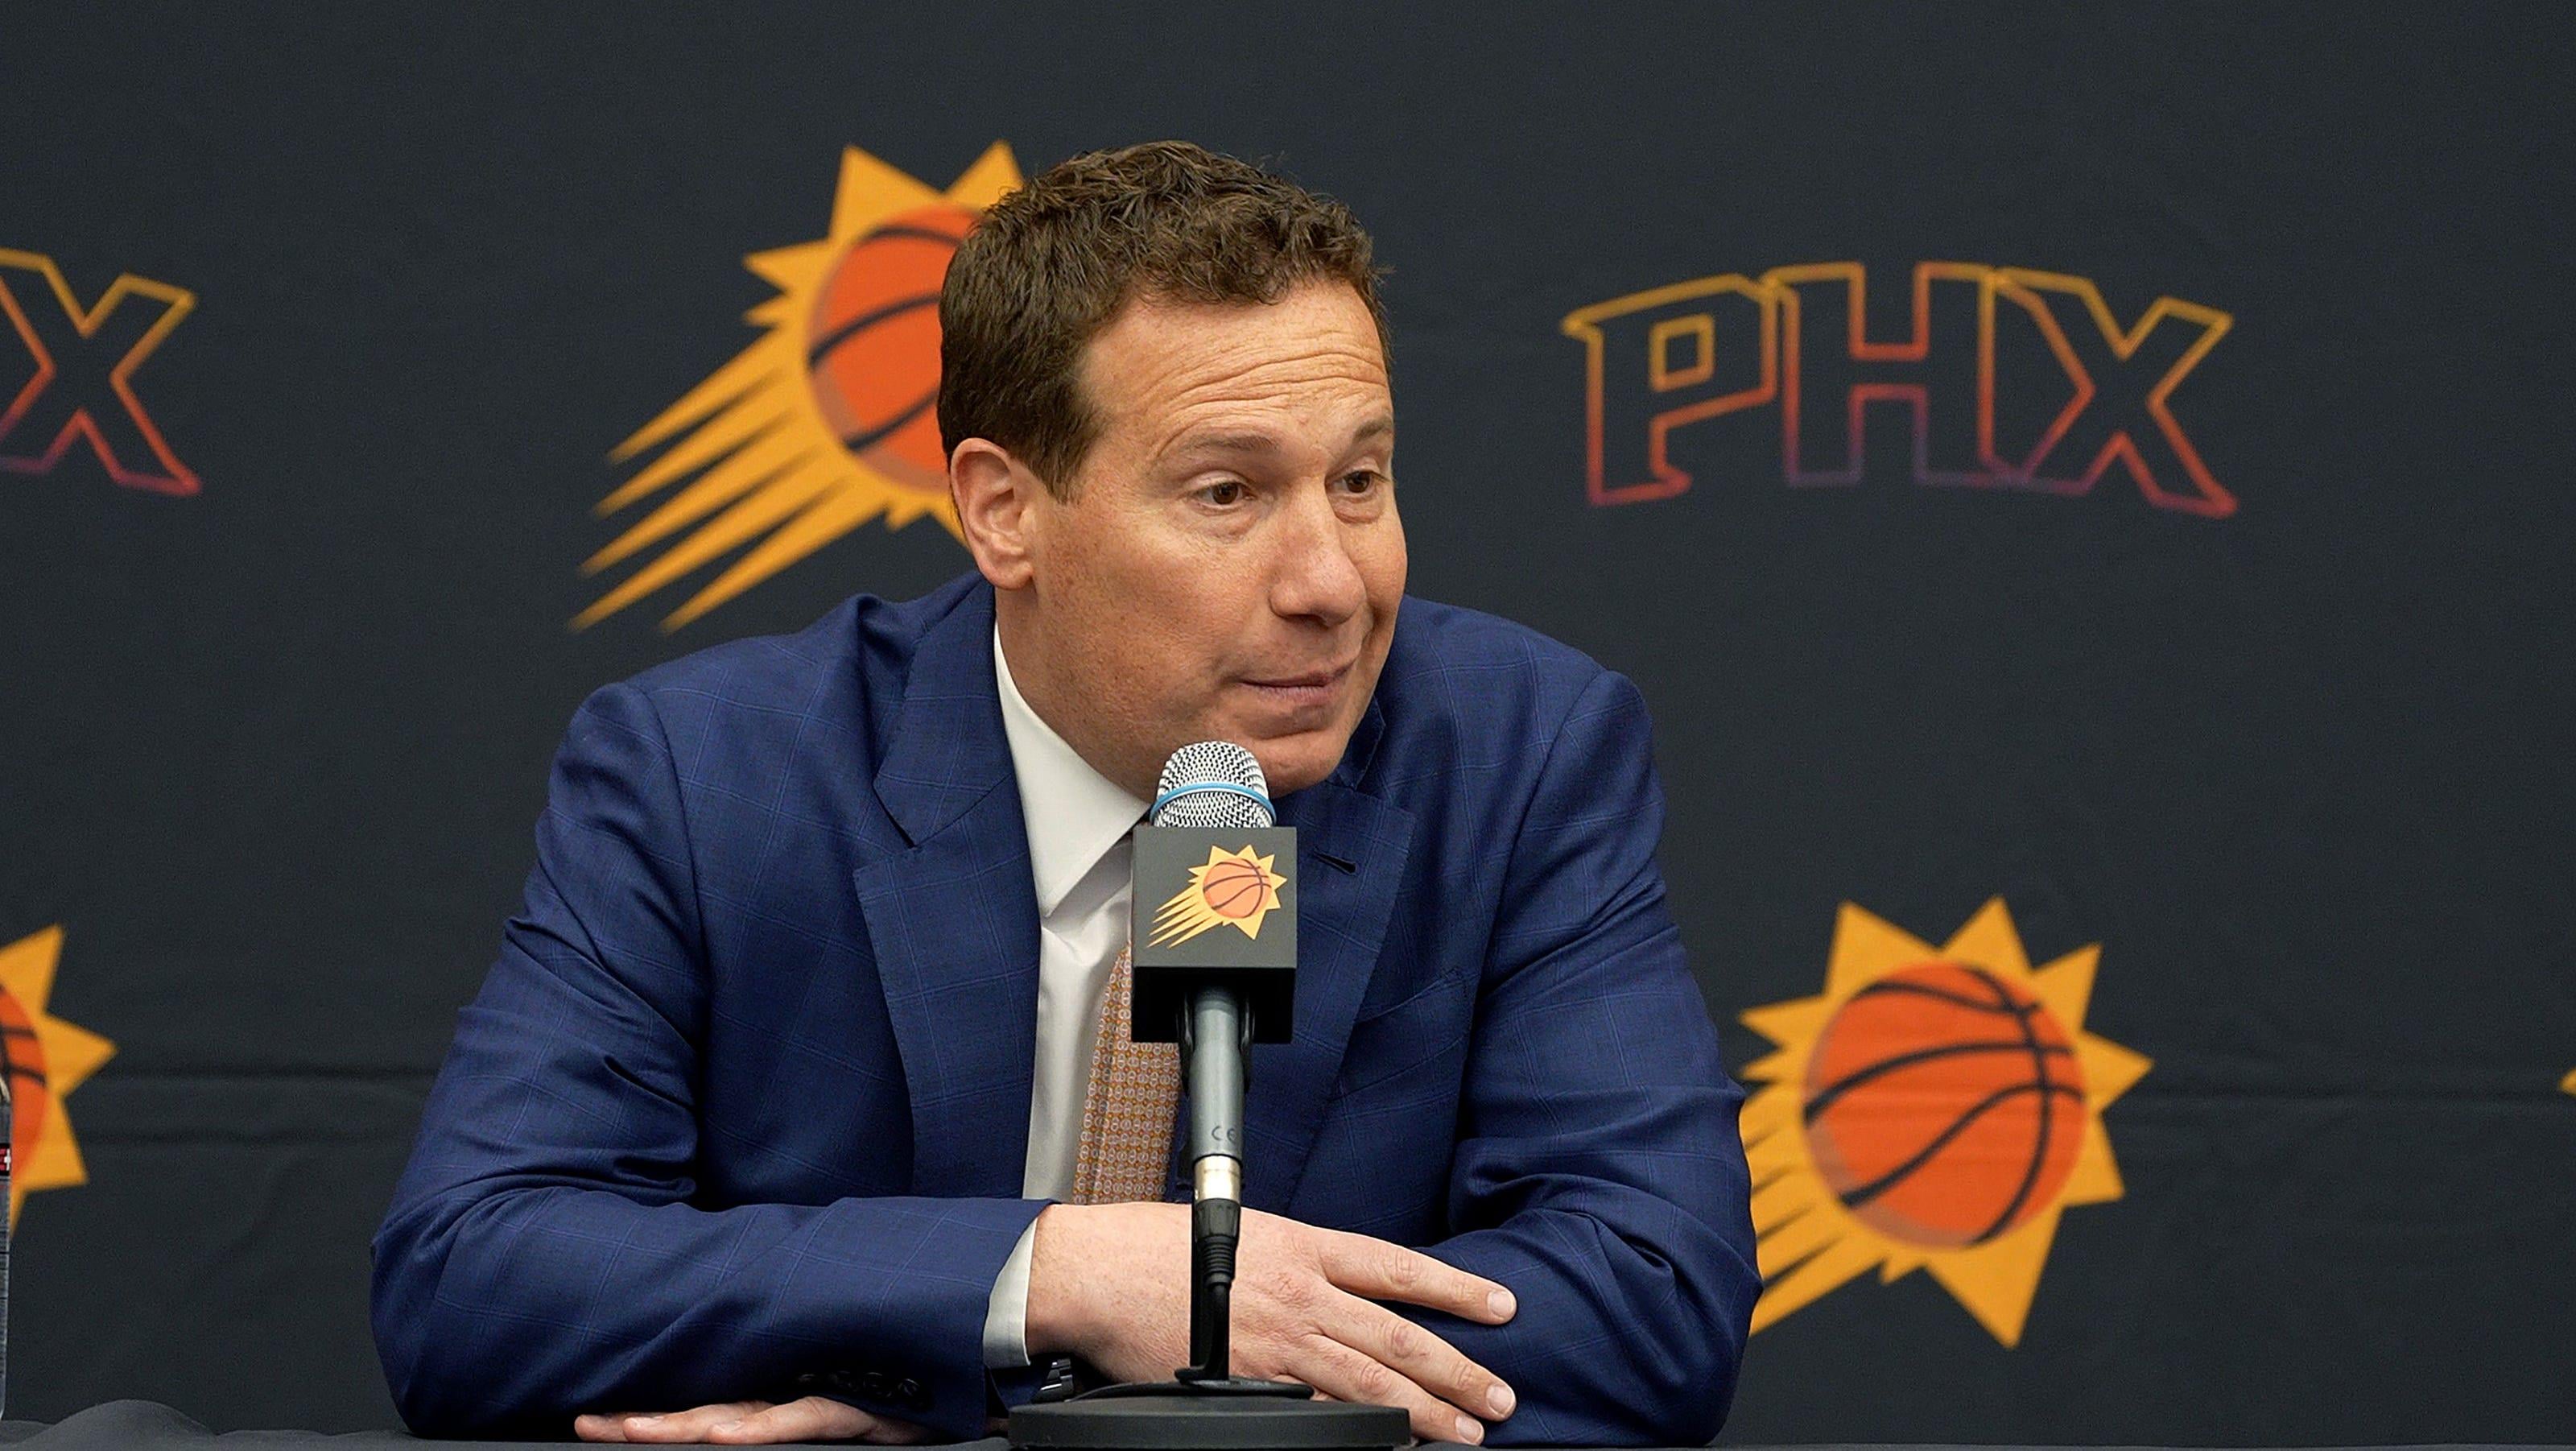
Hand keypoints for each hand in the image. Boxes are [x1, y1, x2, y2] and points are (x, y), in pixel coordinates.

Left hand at [573, 1398, 929, 1443]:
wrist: (977, 1357)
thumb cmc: (912, 1385)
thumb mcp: (843, 1403)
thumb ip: (794, 1405)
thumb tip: (739, 1415)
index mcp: (785, 1390)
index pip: (707, 1405)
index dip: (654, 1413)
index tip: (599, 1418)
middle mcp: (795, 1391)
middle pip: (709, 1409)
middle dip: (647, 1420)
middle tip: (589, 1423)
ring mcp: (824, 1397)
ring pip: (742, 1414)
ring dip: (684, 1425)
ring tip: (633, 1431)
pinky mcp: (857, 1408)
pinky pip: (801, 1420)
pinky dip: (760, 1428)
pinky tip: (723, 1435)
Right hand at [1026, 1202, 1519, 1443]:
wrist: (1098, 1272)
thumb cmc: (1153, 1246)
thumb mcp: (1237, 1229)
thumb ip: (1290, 1260)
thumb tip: (1331, 1290)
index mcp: (1301, 1246)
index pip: (1397, 1267)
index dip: (1455, 1288)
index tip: (1500, 1305)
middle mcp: (1300, 1293)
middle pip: (1398, 1334)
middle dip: (1457, 1369)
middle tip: (1500, 1397)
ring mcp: (1277, 1342)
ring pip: (1370, 1378)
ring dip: (1426, 1410)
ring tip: (1467, 1432)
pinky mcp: (1248, 1381)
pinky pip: (1318, 1411)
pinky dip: (1360, 1430)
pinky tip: (1391, 1444)